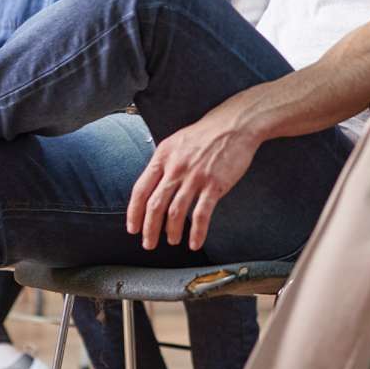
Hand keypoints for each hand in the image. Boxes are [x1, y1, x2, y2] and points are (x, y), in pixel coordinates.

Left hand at [126, 106, 259, 250]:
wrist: (235, 124)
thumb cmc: (207, 133)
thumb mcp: (176, 142)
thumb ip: (164, 164)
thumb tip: (153, 187)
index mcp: (163, 157)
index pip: (140, 190)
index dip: (134, 213)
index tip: (133, 228)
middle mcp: (176, 168)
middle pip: (155, 205)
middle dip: (149, 229)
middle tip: (149, 243)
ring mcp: (195, 176)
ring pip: (176, 212)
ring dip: (172, 232)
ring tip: (172, 241)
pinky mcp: (215, 184)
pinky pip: (202, 213)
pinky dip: (197, 232)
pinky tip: (195, 242)